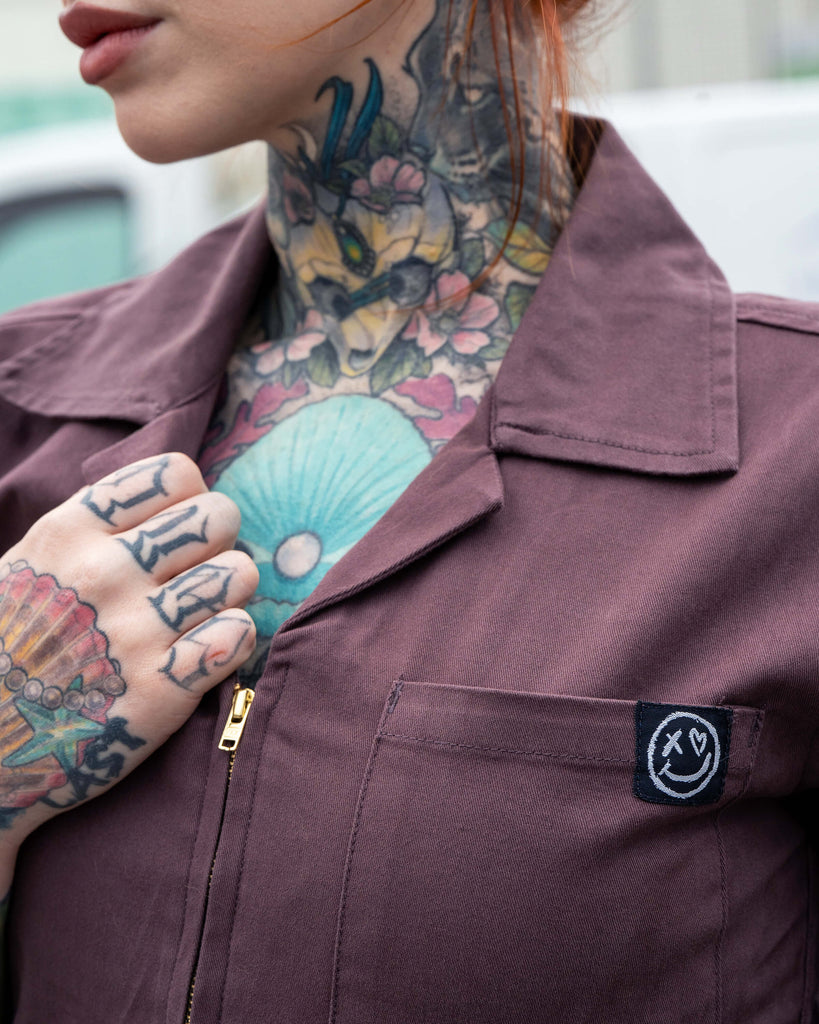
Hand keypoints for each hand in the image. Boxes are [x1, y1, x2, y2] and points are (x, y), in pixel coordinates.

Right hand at [0, 453, 257, 848]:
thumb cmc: (9, 648)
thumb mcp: (29, 565)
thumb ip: (93, 529)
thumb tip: (177, 496)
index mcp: (69, 532)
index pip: (175, 475)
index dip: (188, 499)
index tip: (175, 527)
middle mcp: (105, 574)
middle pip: (218, 517)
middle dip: (217, 540)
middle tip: (194, 571)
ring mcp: (134, 632)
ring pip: (239, 574)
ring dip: (230, 591)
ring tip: (202, 610)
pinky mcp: (160, 692)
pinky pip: (239, 635)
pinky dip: (233, 639)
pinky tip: (208, 648)